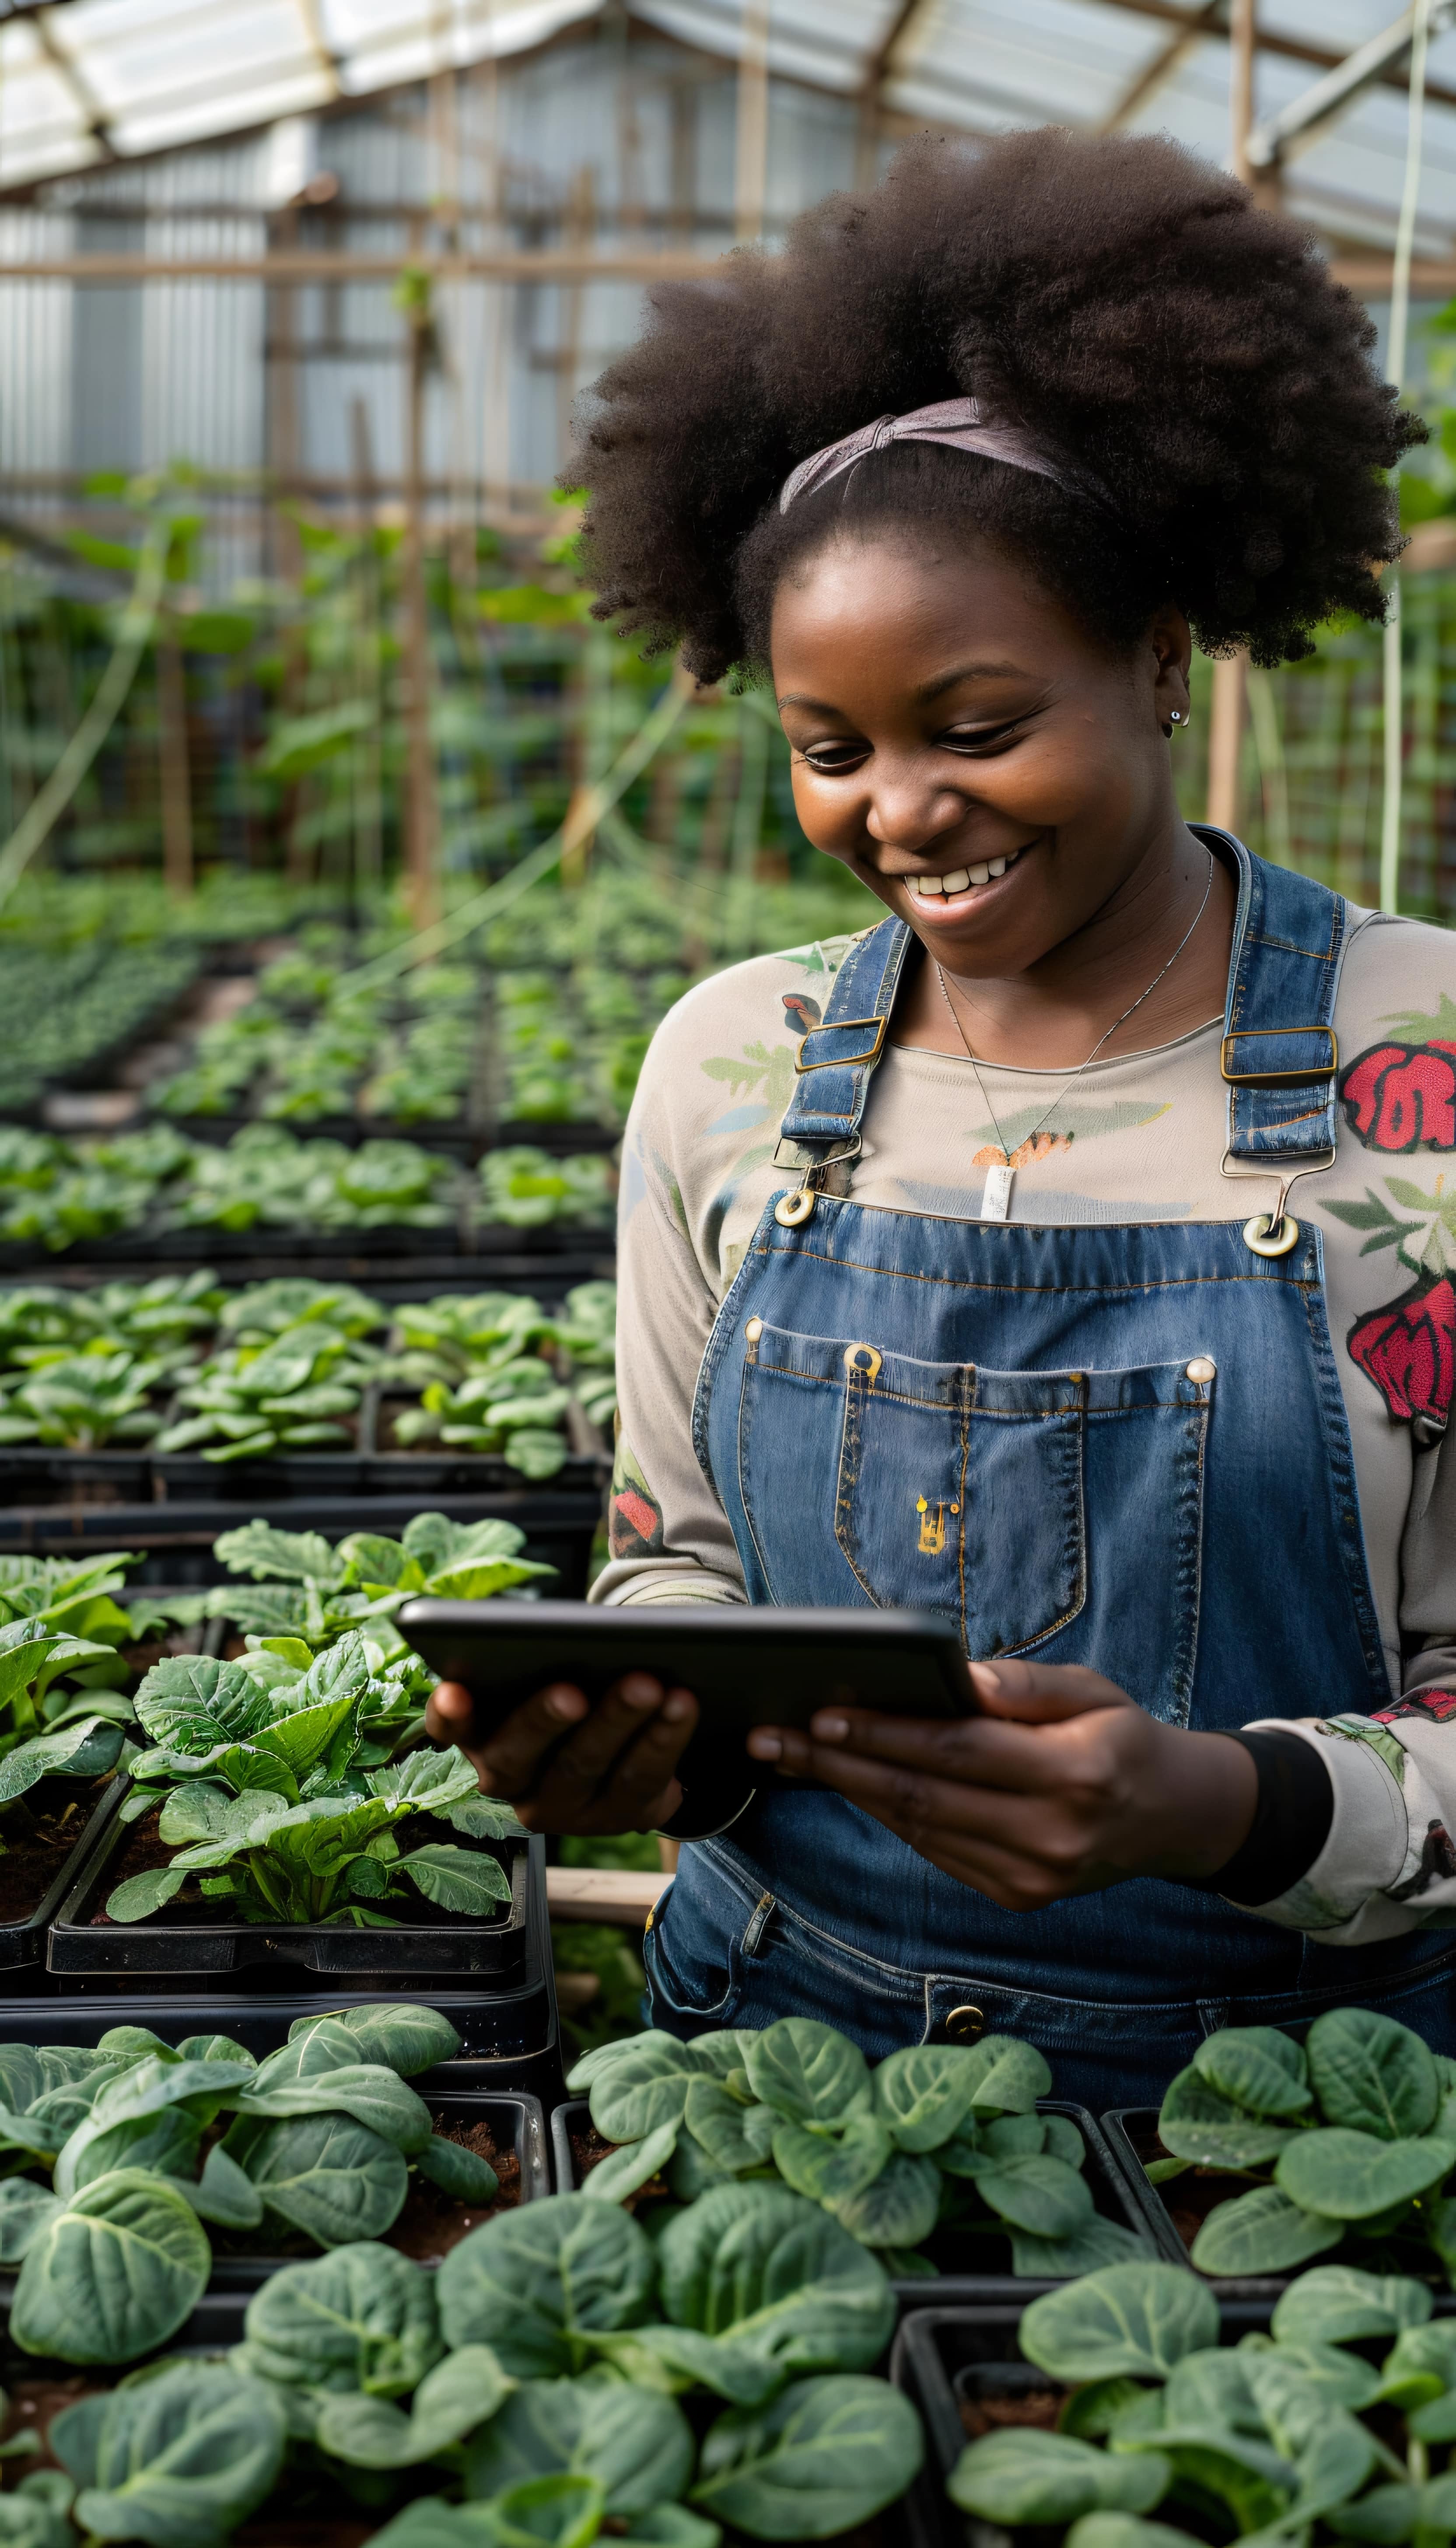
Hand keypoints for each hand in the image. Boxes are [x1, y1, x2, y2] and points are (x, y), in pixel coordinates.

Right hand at [425, 1673, 698, 1833]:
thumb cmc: (574, 1681)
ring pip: (585, 1768)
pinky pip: (642, 1779)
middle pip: (519, 1757)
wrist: (626, 1741)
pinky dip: (664, 1738)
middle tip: (571, 1691)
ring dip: (618, 1722)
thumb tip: (561, 1634)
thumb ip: (538, 1654)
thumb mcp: (547, 1670)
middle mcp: (512, 1782)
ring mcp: (565, 1808)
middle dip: (544, 1720)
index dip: (450, 1714)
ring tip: (647, 1684)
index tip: (454, 1691)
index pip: (451, 1729)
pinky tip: (682, 1704)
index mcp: (480, 1735)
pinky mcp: (620, 1816)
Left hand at [745, 1657, 1257, 1910]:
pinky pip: (934, 1850)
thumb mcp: (1093, 1691)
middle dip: (839, 1763)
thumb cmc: (1122, 1738)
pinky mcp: (1014, 1898)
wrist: (1169, 1818)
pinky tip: (847, 1781)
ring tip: (791, 1756)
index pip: (959, 1751)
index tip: (822, 1709)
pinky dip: (886, 1814)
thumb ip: (1025, 1686)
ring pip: (919, 1827)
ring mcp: (1031, 1878)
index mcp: (1076, 1776)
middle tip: (773, 1737)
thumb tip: (959, 1678)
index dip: (886, 1732)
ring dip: (850, 1789)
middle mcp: (1052, 1837)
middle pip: (923, 1796)